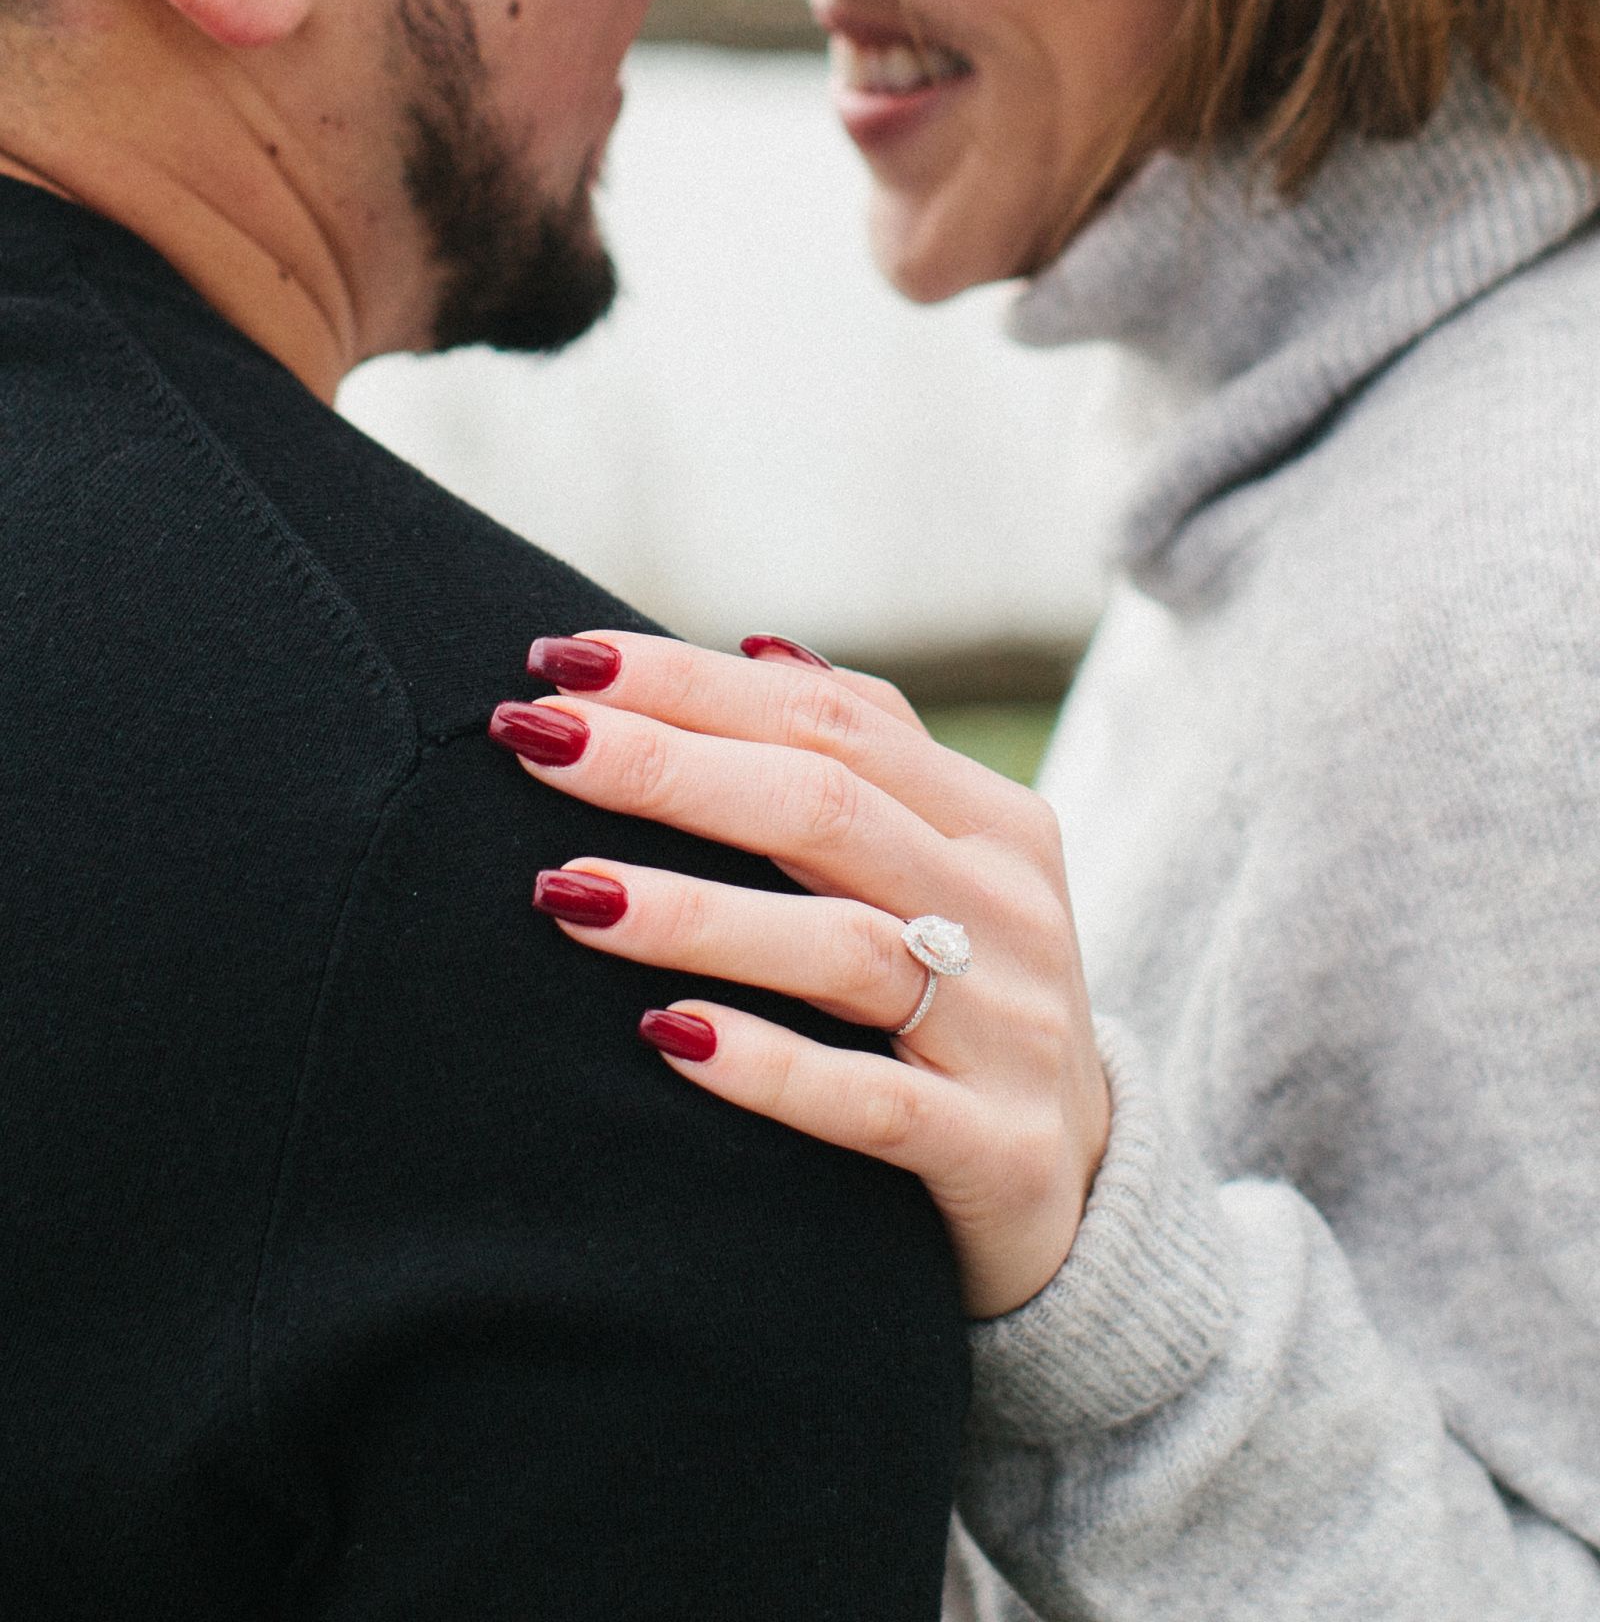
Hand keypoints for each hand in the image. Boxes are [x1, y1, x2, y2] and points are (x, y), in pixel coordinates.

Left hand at [491, 633, 1110, 1319]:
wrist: (1090, 1196)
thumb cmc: (972, 1003)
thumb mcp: (948, 869)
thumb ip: (869, 759)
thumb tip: (754, 651)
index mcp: (992, 820)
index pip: (830, 720)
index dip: (693, 684)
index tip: (561, 661)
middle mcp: (1010, 909)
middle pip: (826, 809)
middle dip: (669, 767)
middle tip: (538, 743)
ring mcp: (1009, 1031)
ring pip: (841, 947)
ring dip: (695, 912)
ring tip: (565, 890)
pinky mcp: (999, 1154)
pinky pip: (870, 1103)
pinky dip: (769, 1067)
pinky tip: (667, 1036)